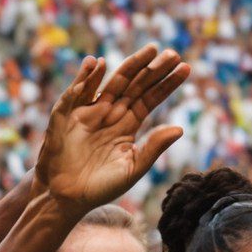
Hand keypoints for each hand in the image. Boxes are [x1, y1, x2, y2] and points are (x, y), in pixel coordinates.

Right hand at [35, 46, 189, 212]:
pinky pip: (76, 93)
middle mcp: (110, 113)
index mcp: (127, 125)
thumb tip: (180, 128)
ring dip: (129, 66)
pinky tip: (98, 65)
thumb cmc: (100, 187)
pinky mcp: (66, 115)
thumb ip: (153, 148)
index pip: (150, 98)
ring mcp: (88, 112)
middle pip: (134, 85)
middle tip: (172, 52)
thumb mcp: (132, 169)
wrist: (67, 199)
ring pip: (111, 83)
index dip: (166, 84)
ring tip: (149, 52)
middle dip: (152, 68)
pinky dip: (85, 79)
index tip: (185, 68)